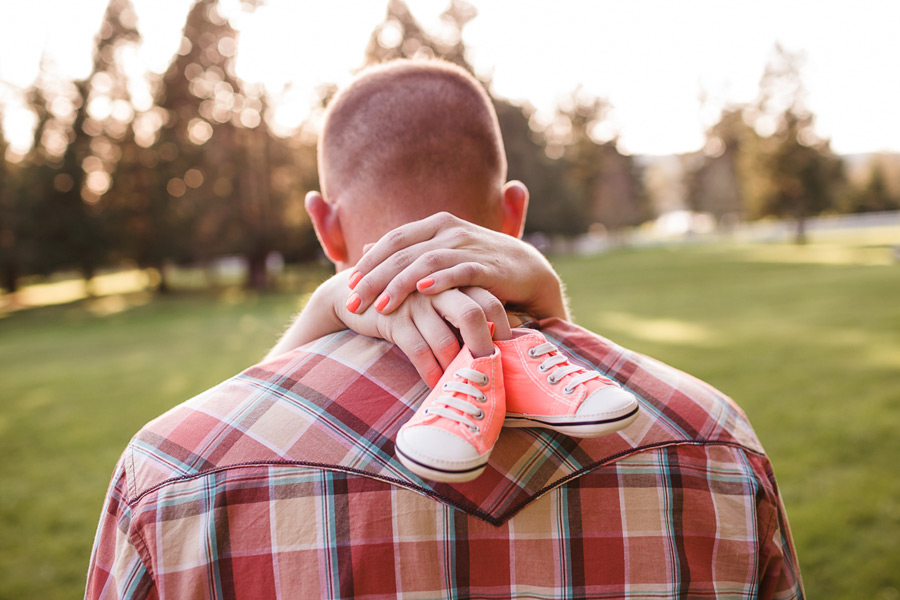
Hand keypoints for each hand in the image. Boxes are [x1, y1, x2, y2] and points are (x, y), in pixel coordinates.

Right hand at [338, 285, 510, 387]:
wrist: (356, 294)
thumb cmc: (410, 305)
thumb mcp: (437, 301)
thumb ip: (463, 313)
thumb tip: (498, 346)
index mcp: (455, 281)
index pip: (490, 302)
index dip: (503, 328)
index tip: (510, 354)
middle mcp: (438, 288)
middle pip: (472, 315)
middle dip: (483, 348)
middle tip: (490, 371)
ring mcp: (416, 302)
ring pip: (445, 340)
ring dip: (456, 367)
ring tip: (463, 384)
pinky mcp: (394, 318)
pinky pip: (419, 351)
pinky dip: (430, 372)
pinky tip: (437, 385)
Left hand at [345, 210, 569, 319]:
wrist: (528, 271)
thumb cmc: (478, 266)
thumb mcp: (440, 254)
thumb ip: (406, 250)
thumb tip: (366, 247)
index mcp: (435, 225)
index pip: (394, 240)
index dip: (370, 262)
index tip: (350, 285)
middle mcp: (449, 230)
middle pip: (402, 253)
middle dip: (375, 279)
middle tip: (354, 302)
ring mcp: (468, 245)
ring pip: (425, 262)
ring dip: (399, 285)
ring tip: (380, 306)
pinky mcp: (487, 265)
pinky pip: (459, 271)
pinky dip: (440, 280)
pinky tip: (422, 292)